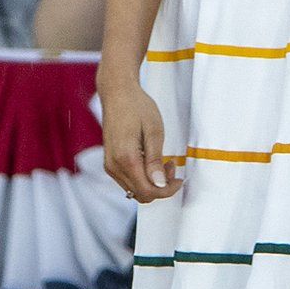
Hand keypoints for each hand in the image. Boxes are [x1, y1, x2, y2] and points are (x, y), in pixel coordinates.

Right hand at [99, 75, 181, 203]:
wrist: (117, 94)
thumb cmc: (137, 108)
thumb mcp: (154, 132)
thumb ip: (155, 160)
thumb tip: (160, 185)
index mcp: (125, 158)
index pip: (148, 191)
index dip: (166, 190)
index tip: (179, 180)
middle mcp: (114, 166)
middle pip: (140, 194)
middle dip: (160, 186)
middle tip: (172, 165)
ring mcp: (110, 165)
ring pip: (134, 189)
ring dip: (152, 182)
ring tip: (164, 161)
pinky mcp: (110, 162)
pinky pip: (128, 180)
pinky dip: (142, 176)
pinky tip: (151, 160)